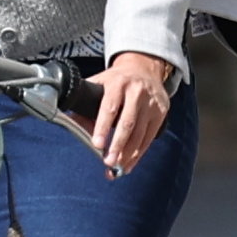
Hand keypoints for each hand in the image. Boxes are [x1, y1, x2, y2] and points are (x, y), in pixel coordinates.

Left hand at [86, 51, 176, 177]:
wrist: (144, 69)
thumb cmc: (116, 81)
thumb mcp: (99, 84)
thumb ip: (87, 104)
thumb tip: (75, 127)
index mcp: (117, 84)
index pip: (109, 108)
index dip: (102, 127)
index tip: (97, 144)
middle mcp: (136, 92)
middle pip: (128, 123)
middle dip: (117, 144)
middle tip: (108, 161)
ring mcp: (151, 102)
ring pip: (140, 133)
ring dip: (128, 154)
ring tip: (117, 167)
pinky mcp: (161, 112)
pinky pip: (150, 137)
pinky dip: (139, 153)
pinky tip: (129, 163)